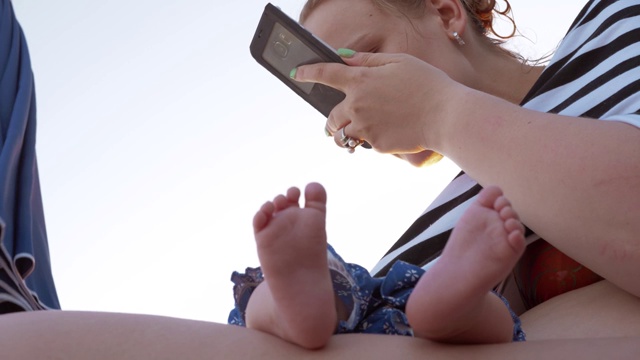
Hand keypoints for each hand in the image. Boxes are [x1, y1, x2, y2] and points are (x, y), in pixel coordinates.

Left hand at [293, 51, 460, 154]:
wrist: (447, 116)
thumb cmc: (427, 84)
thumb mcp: (398, 62)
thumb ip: (368, 61)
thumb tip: (345, 58)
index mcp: (360, 81)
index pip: (325, 74)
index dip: (307, 72)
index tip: (296, 73)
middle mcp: (357, 106)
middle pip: (330, 116)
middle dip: (330, 120)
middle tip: (334, 122)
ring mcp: (365, 128)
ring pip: (343, 136)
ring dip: (343, 135)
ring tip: (352, 135)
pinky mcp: (377, 145)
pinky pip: (367, 143)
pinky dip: (372, 140)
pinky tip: (388, 133)